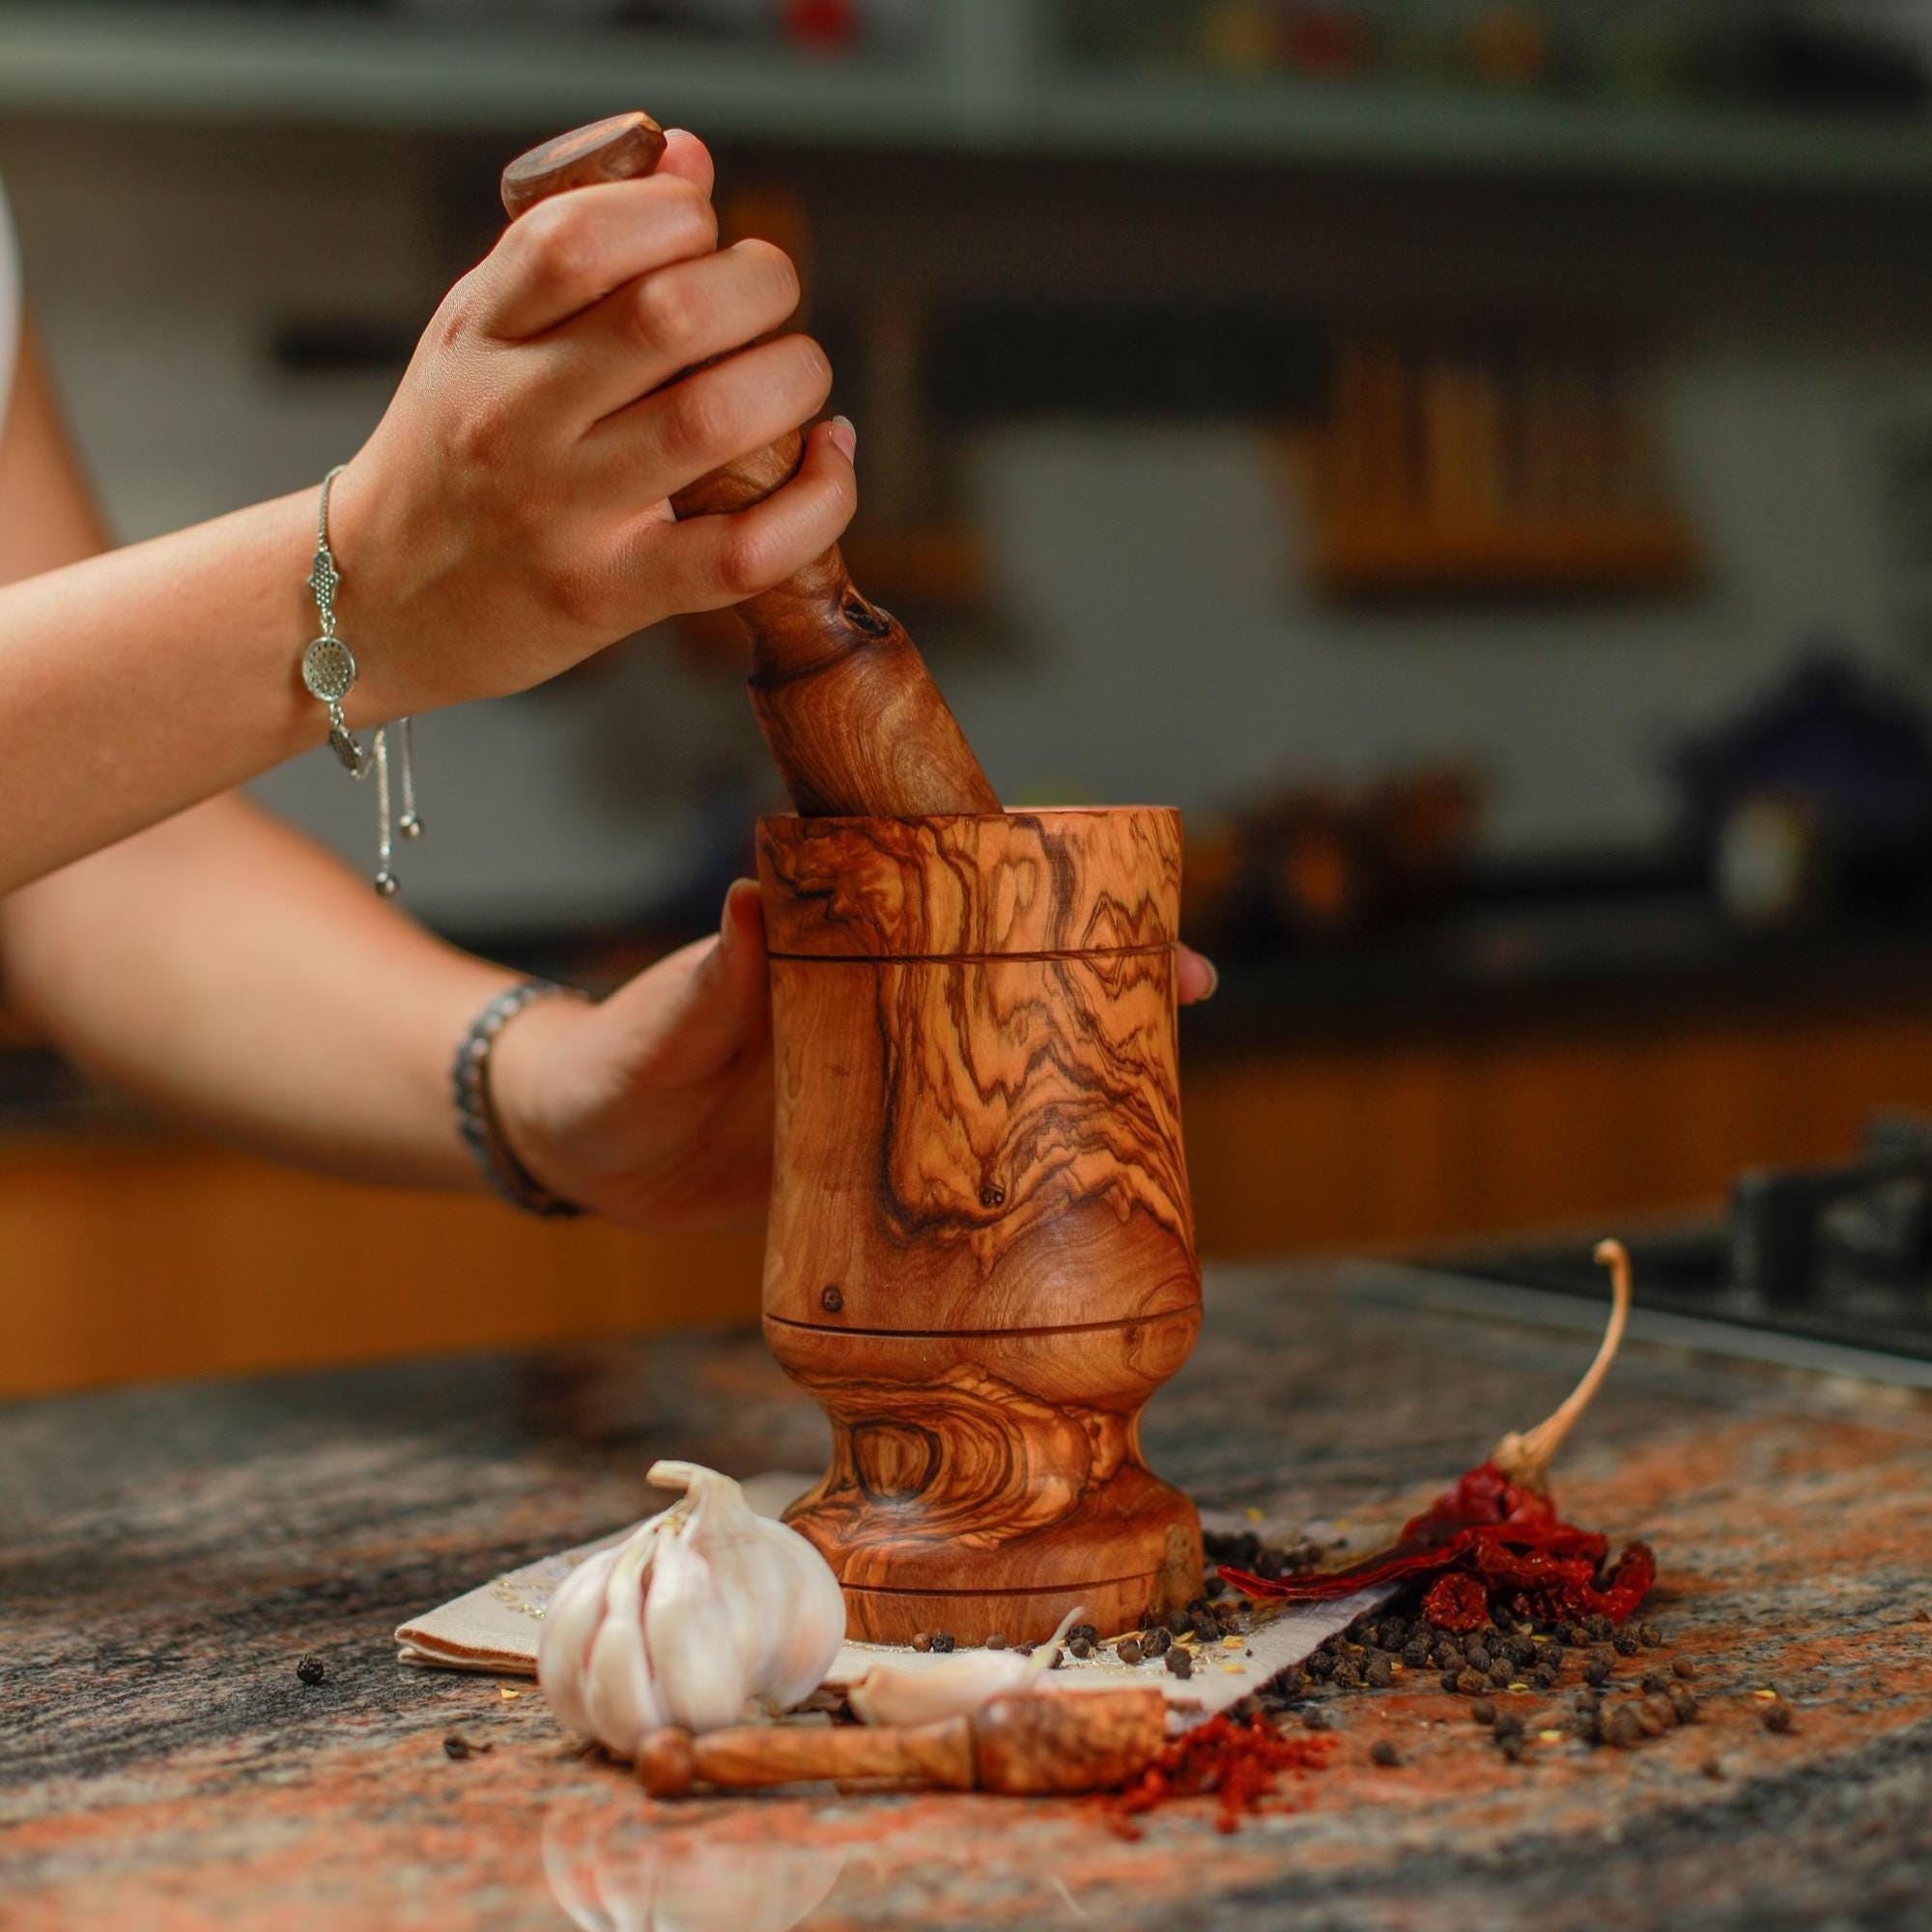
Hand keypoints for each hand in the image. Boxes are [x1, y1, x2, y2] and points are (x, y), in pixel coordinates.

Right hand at [328, 129, 855, 721]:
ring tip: (798, 379)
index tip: (700, 230)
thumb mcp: (482, 331)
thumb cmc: (455, 450)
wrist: (381, 602)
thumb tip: (689, 158)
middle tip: (768, 301)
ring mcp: (562, 513)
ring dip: (793, 379)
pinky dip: (816, 500)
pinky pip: (742, 550)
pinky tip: (828, 458)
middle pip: (666, 316)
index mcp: (482, 335)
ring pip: (714, 419)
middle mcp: (514, 419)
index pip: (579, 237)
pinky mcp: (610, 596)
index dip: (671, 212)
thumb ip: (575, 244)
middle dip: (759, 285)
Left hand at [489, 885, 1220, 1233]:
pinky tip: (1070, 1186)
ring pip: (996, 1061)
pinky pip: (958, 1152)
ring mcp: (882, 1080)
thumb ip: (709, 974)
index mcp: (838, 944)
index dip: (1044, 890)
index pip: (956, 893)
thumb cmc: (613, 1060)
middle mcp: (876, 1001)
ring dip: (1070, 1070)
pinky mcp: (871, 1158)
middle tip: (1184, 988)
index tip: (1128, 898)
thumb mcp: (663, 1021)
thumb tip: (750, 899)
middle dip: (1096, 975)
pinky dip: (1015, 1161)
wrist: (577, 1154)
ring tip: (1157, 1087)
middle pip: (1006, 975)